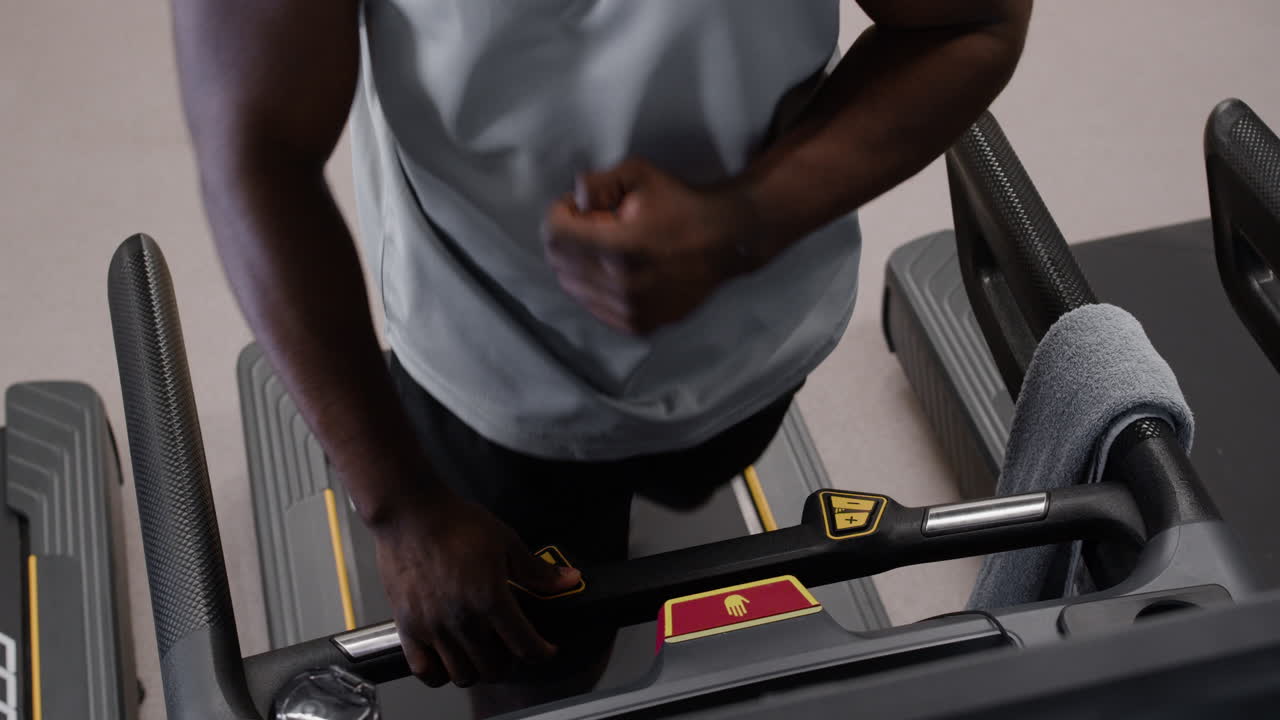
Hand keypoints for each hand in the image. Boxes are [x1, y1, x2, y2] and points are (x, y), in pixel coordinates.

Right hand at [372, 492, 582, 687]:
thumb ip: (536, 570)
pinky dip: (439, 674)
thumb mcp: (506, 542)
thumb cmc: (456, 524)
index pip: (525, 646)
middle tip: (512, 649)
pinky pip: (424, 671)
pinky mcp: (407, 627)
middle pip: (494, 668)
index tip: (546, 650)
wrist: (409, 513)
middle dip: (510, 663)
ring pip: (462, 675)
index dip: (542, 653)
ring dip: (478, 670)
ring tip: (481, 654)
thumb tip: (571, 580)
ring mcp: (432, 627)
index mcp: (491, 599)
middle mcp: (462, 620)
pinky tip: (447, 660)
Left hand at [541, 158, 764, 334]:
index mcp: (620, 249)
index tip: (578, 206)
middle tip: (594, 224)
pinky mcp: (639, 325)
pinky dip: (596, 287)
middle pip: (559, 263)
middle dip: (568, 238)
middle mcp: (622, 287)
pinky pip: (595, 307)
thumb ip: (596, 182)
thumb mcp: (640, 174)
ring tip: (608, 247)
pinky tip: (617, 269)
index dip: (560, 213)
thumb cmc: (681, 205)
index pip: (554, 236)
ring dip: (580, 264)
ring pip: (573, 288)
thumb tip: (574, 201)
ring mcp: (631, 311)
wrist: (725, 242)